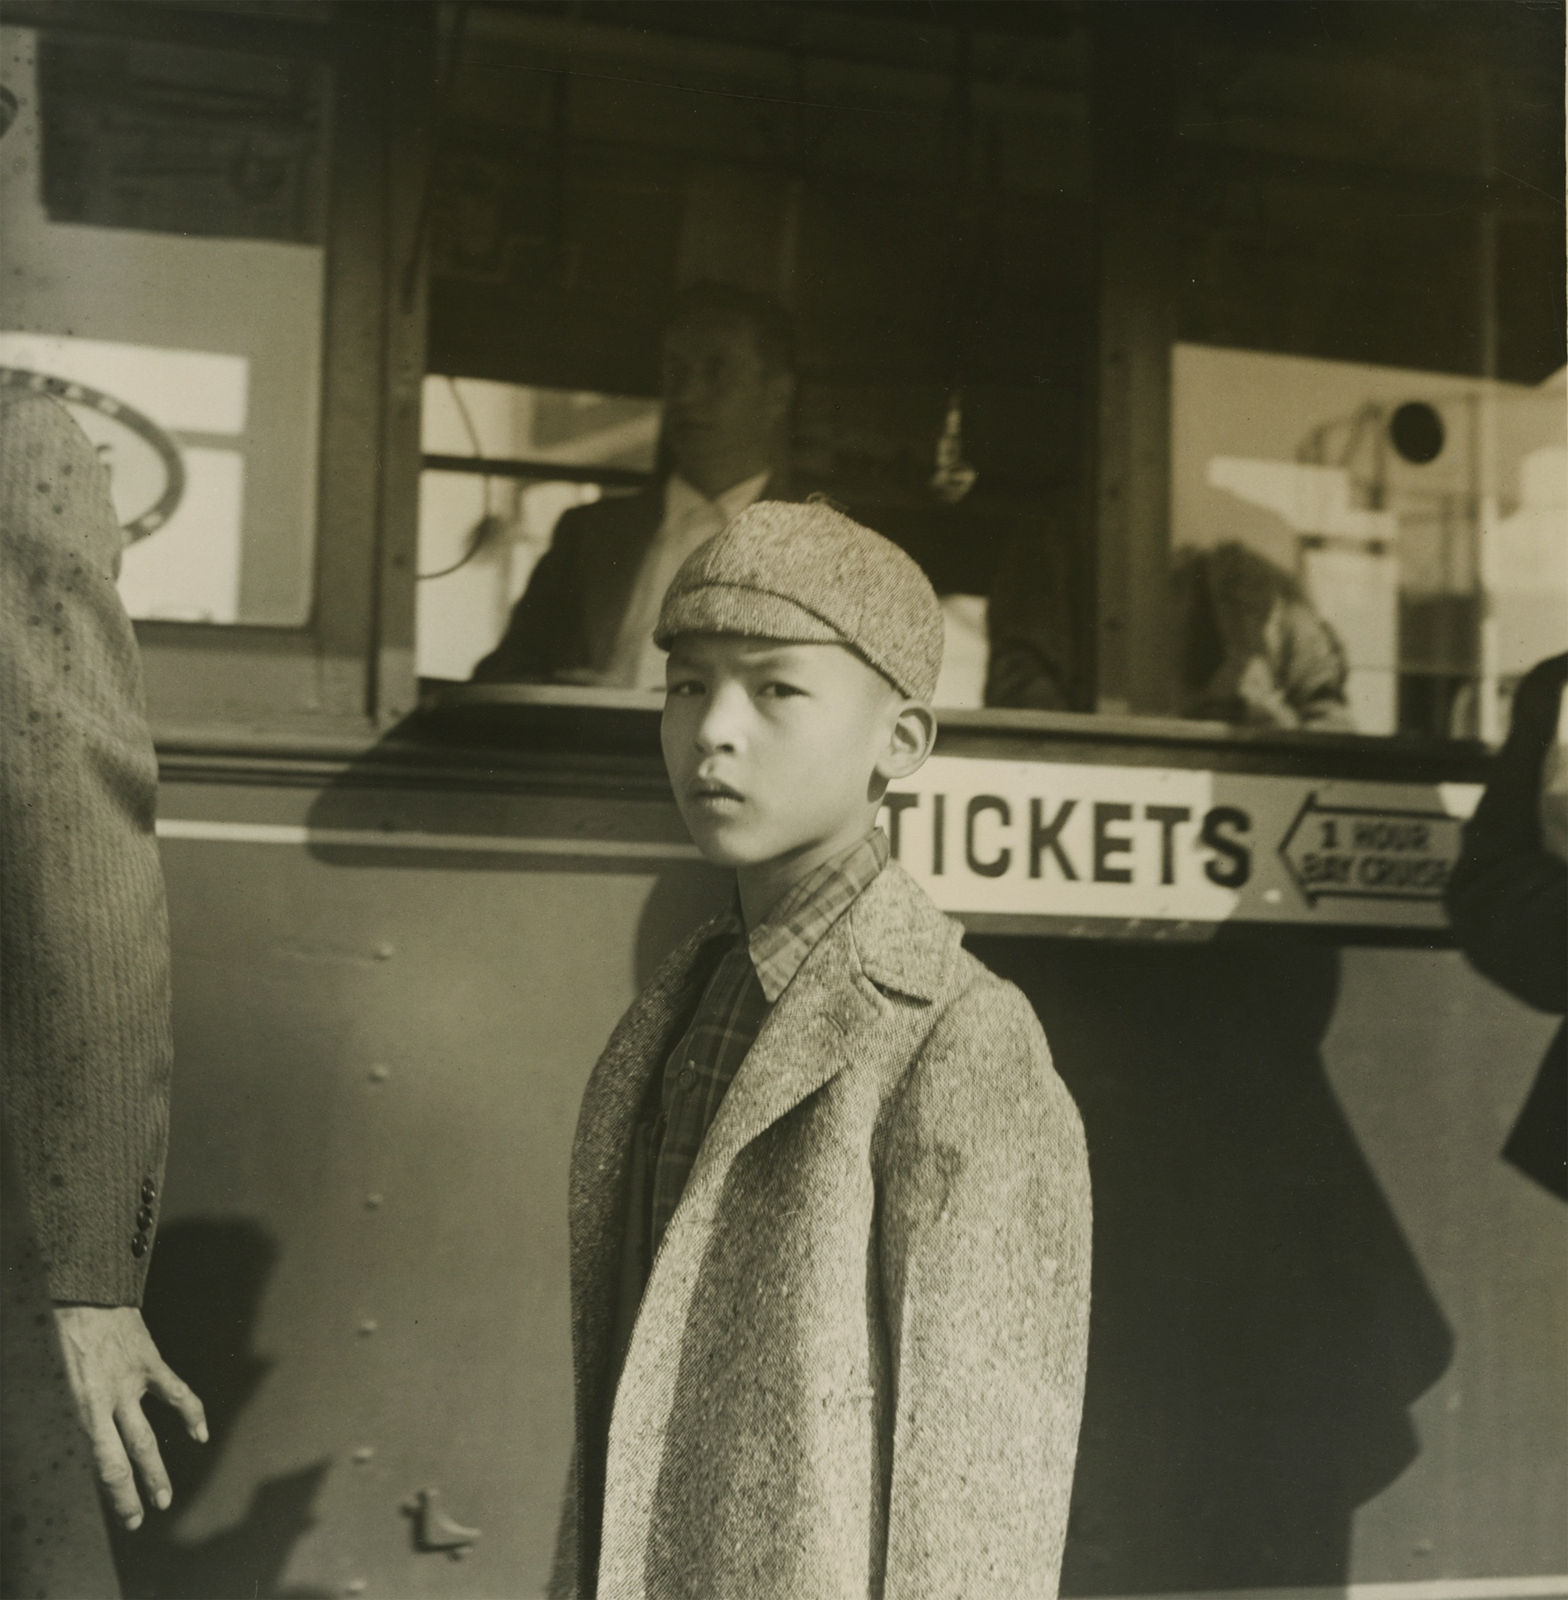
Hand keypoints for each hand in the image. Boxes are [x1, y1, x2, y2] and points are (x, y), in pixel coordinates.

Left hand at [52, 1305, 207, 1529]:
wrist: (84, 1290)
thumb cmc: (57, 1333)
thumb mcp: (47, 1378)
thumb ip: (62, 1410)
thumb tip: (69, 1438)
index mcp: (79, 1407)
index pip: (101, 1464)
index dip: (115, 1495)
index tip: (123, 1517)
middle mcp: (107, 1401)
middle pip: (123, 1460)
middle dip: (131, 1494)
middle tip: (140, 1519)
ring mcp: (132, 1382)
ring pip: (147, 1436)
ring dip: (156, 1470)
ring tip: (164, 1499)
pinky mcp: (149, 1362)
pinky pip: (176, 1392)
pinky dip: (191, 1413)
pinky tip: (200, 1434)